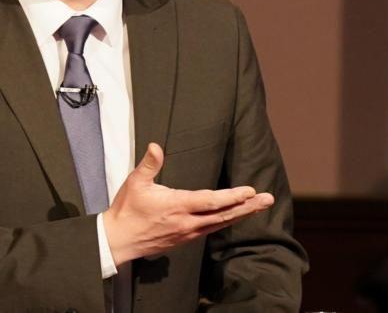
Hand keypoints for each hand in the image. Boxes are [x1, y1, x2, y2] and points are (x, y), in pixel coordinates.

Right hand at [103, 142, 273, 264]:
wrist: (119, 240)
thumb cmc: (127, 210)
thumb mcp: (135, 183)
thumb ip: (150, 164)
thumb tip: (156, 146)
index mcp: (177, 206)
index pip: (211, 201)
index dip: (233, 196)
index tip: (250, 190)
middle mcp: (187, 222)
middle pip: (224, 214)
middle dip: (247, 206)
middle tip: (268, 199)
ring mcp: (188, 233)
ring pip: (220, 223)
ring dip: (241, 214)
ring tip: (259, 206)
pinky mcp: (185, 238)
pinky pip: (212, 229)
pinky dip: (226, 221)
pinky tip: (236, 216)